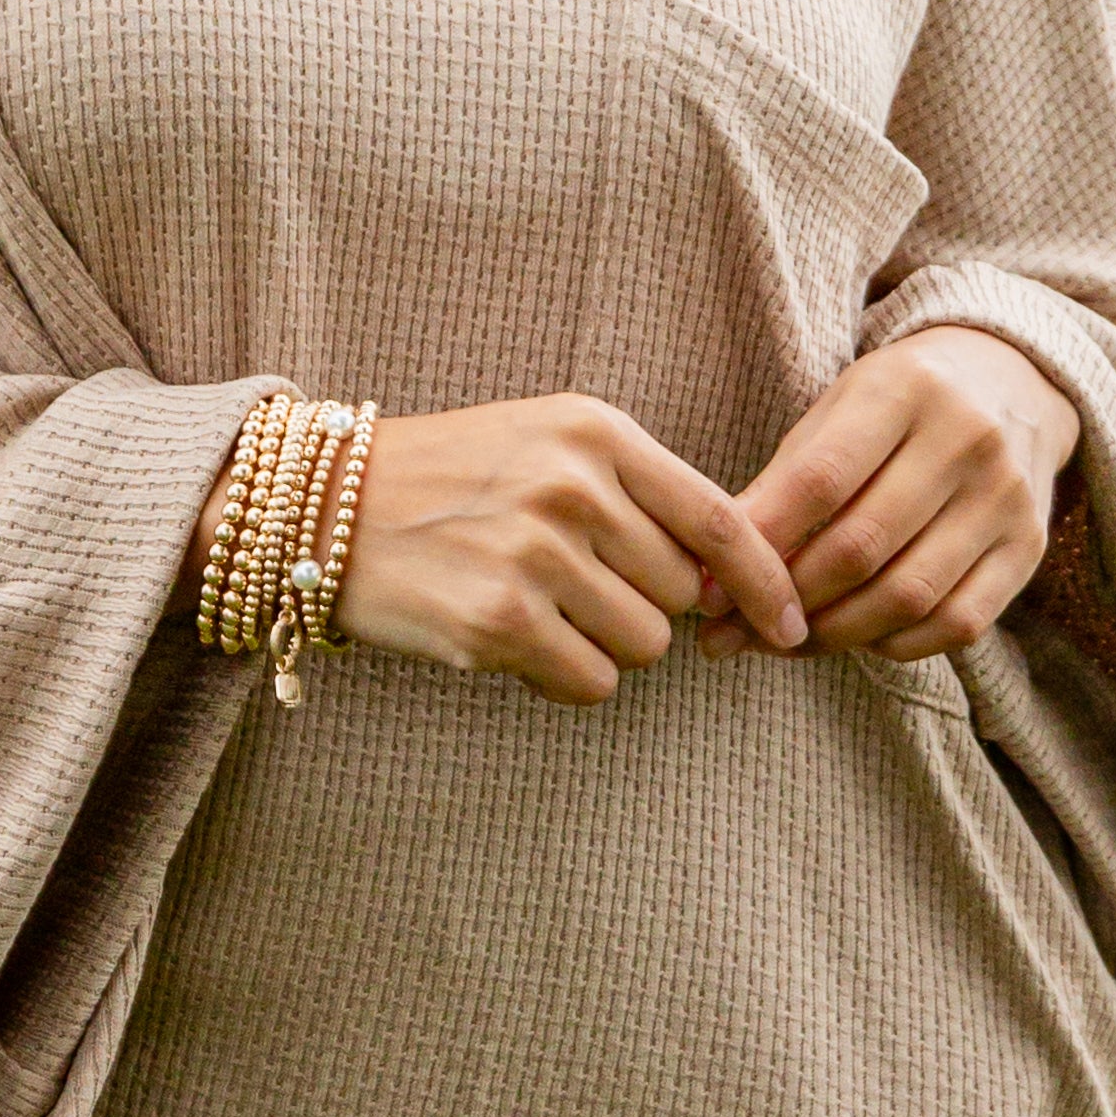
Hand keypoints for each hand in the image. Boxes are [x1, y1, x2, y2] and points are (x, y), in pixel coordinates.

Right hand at [192, 392, 803, 706]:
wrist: (322, 510)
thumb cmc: (451, 481)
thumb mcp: (547, 445)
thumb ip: (641, 499)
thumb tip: (730, 587)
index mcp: (596, 432)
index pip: (722, 519)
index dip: (769, 582)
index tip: (793, 625)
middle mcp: (573, 486)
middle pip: (682, 595)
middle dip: (645, 607)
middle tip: (575, 589)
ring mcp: (537, 554)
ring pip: (643, 646)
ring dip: (603, 646)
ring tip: (536, 609)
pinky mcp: (501, 621)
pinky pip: (590, 684)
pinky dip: (563, 678)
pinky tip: (512, 642)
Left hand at [698, 328, 1080, 665]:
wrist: (1012, 381)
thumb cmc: (898, 402)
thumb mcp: (838, 408)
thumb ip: (782, 482)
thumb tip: (717, 577)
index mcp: (904, 390)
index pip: (820, 481)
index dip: (760, 544)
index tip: (710, 590)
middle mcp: (966, 440)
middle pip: (861, 547)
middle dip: (787, 600)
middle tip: (734, 632)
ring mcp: (1006, 498)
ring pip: (909, 596)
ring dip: (834, 634)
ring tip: (783, 642)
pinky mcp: (1028, 548)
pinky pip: (957, 623)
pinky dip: (895, 644)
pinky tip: (854, 637)